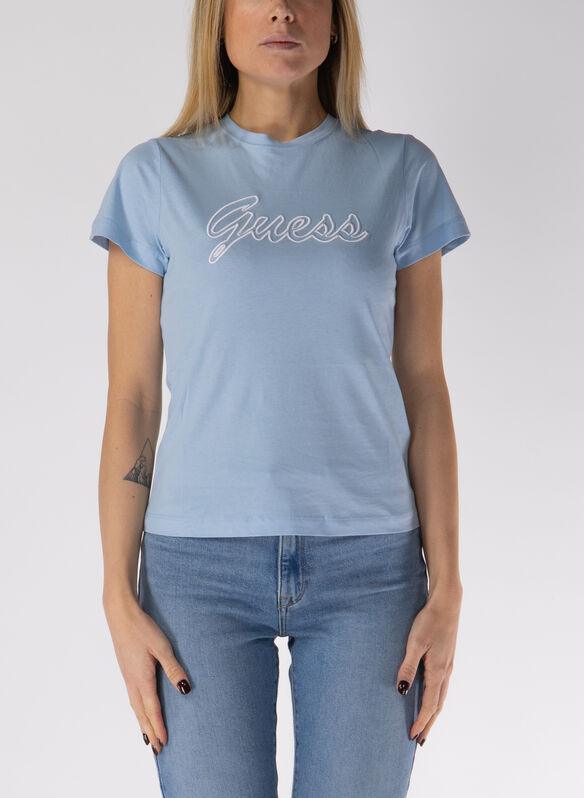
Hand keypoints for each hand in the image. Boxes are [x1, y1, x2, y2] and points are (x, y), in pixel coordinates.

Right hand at [103, 595, 191, 754]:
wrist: (121, 616)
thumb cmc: (143, 629)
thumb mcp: (162, 647)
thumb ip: (174, 668)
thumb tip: (185, 689)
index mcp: (142, 679)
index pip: (152, 709)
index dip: (159, 727)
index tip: (163, 743)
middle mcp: (132, 682)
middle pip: (141, 713)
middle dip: (150, 731)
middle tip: (157, 750)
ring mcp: (127, 677)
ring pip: (135, 707)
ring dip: (142, 723)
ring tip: (148, 737)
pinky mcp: (126, 671)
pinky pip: (132, 698)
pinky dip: (137, 710)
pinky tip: (139, 710)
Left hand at [396, 587, 462, 745]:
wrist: (447, 603)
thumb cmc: (429, 621)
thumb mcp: (415, 643)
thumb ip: (408, 667)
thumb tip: (402, 691)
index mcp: (438, 671)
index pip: (430, 705)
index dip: (422, 721)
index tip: (413, 736)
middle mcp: (446, 672)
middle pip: (439, 705)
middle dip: (429, 723)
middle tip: (420, 740)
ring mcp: (448, 665)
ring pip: (442, 696)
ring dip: (434, 712)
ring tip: (426, 723)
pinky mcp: (447, 658)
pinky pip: (442, 686)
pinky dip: (437, 698)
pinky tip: (431, 696)